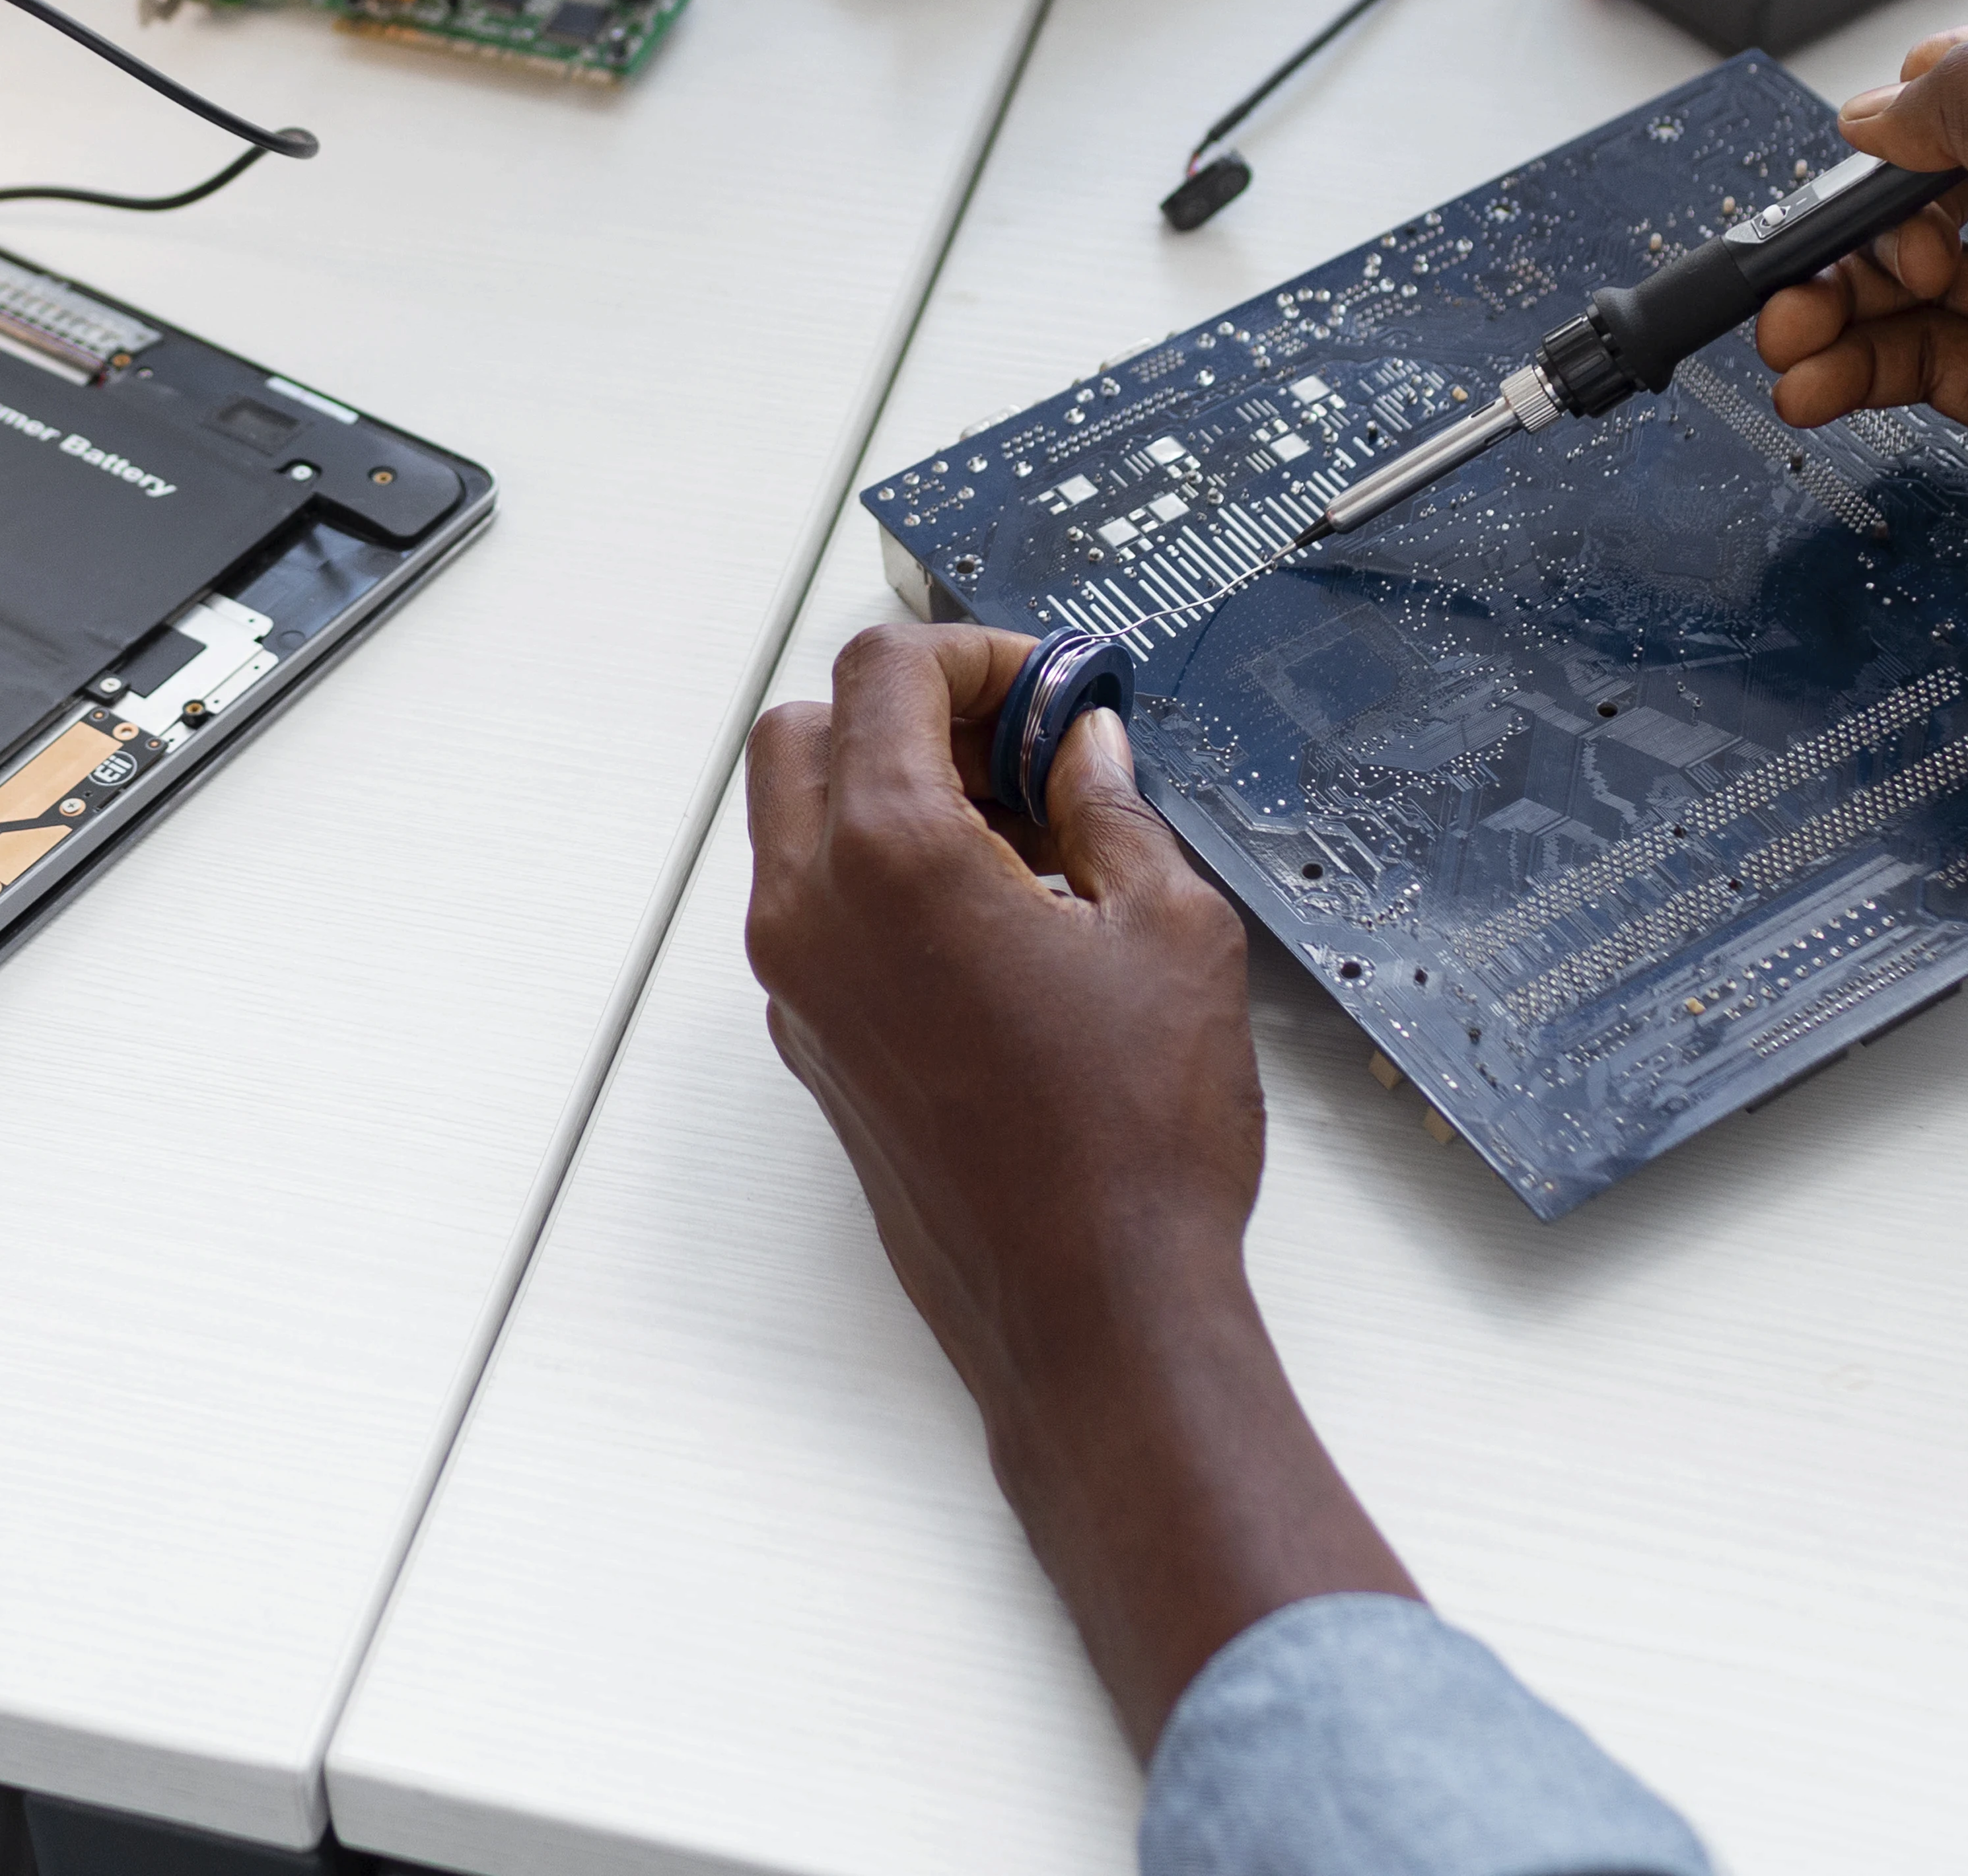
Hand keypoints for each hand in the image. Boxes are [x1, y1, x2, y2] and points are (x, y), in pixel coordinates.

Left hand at [743, 623, 1407, 1751]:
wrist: (1093, 1314)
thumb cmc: (1136, 1140)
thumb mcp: (1170, 930)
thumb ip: (1112, 810)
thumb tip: (1085, 750)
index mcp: (886, 857)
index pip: (882, 672)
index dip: (976, 654)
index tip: (1052, 688)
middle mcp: (810, 913)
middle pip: (807, 733)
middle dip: (908, 712)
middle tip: (1023, 748)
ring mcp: (797, 987)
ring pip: (797, 824)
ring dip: (890, 793)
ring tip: (1025, 838)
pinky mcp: (813, 1047)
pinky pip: (815, 914)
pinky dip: (880, 878)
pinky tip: (998, 920)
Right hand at [1747, 17, 1967, 661]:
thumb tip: (1892, 97)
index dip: (1929, 99)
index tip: (1878, 141)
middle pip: (1933, 177)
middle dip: (1859, 218)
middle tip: (1828, 259)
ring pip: (1907, 275)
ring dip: (1836, 299)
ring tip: (1791, 334)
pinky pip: (1912, 355)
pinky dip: (1853, 366)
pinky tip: (1816, 382)